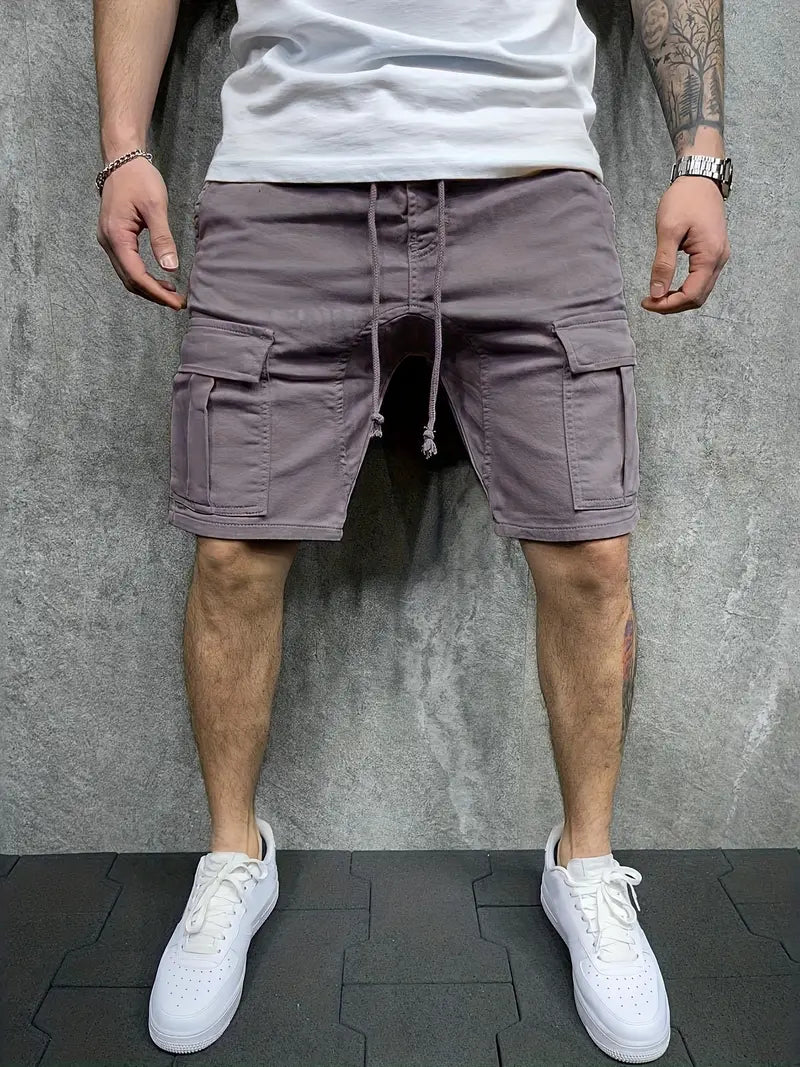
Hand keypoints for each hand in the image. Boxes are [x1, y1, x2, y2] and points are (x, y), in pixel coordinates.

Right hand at [97, 157, 185, 309]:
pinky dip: (143, 276)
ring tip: (172, 294)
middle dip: (154, 295)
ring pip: (127, 275)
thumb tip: (171, 268)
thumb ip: (162, 238)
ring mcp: (108, 240)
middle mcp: (107, 241)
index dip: (157, 293)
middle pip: (129, 280)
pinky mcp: (114, 237)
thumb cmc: (139, 178)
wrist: (122, 160)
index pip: (136, 275)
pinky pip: (127, 265)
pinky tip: (160, 279)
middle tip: (178, 303)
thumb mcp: (155, 207)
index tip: (176, 302)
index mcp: (116, 236)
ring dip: (149, 288)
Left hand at [642, 176, 730, 314]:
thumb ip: (663, 264)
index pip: (691, 295)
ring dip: (678, 298)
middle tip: (649, 301)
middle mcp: (720, 259)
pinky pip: (701, 280)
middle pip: (698, 298)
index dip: (668, 304)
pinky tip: (668, 284)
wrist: (700, 177)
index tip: (647, 302)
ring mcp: (719, 256)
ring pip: (700, 291)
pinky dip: (685, 288)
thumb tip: (657, 292)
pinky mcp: (714, 252)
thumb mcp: (668, 230)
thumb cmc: (685, 199)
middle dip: (672, 305)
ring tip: (656, 295)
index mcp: (710, 256)